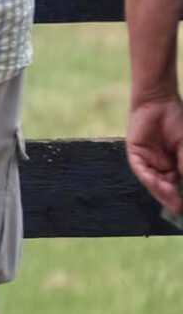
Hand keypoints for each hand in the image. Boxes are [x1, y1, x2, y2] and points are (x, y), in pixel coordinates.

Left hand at [128, 96, 182, 214]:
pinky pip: (141, 170)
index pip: (178, 186)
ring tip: (174, 203)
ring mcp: (147, 162)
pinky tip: (159, 184)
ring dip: (163, 192)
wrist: (159, 103)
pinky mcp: (135, 155)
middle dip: (173, 199)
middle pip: (166, 187)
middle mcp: (160, 167)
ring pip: (154, 182)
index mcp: (174, 167)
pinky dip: (150, 178)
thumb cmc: (177, 122)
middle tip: (181, 210)